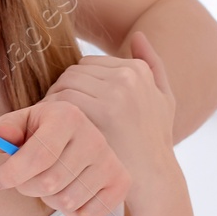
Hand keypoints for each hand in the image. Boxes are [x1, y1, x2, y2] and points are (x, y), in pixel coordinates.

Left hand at [0, 100, 130, 215]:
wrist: (77, 136)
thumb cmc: (43, 132)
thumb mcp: (22, 123)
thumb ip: (6, 128)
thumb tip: (0, 137)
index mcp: (68, 117)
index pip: (38, 156)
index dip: (11, 174)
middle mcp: (94, 138)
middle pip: (50, 183)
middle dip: (27, 187)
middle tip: (23, 180)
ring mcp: (110, 161)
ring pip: (67, 202)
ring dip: (49, 200)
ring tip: (50, 183)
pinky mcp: (121, 183)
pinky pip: (87, 215)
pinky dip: (71, 212)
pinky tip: (69, 191)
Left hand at [41, 32, 180, 213]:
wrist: (154, 179)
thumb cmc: (155, 141)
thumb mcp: (163, 100)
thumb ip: (153, 65)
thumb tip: (138, 36)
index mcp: (138, 70)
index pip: (87, 64)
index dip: (75, 85)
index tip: (71, 107)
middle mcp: (128, 77)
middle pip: (73, 72)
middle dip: (62, 91)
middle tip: (57, 116)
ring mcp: (116, 93)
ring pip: (65, 84)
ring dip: (54, 102)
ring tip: (55, 124)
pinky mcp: (103, 112)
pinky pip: (64, 101)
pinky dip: (53, 114)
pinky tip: (56, 132)